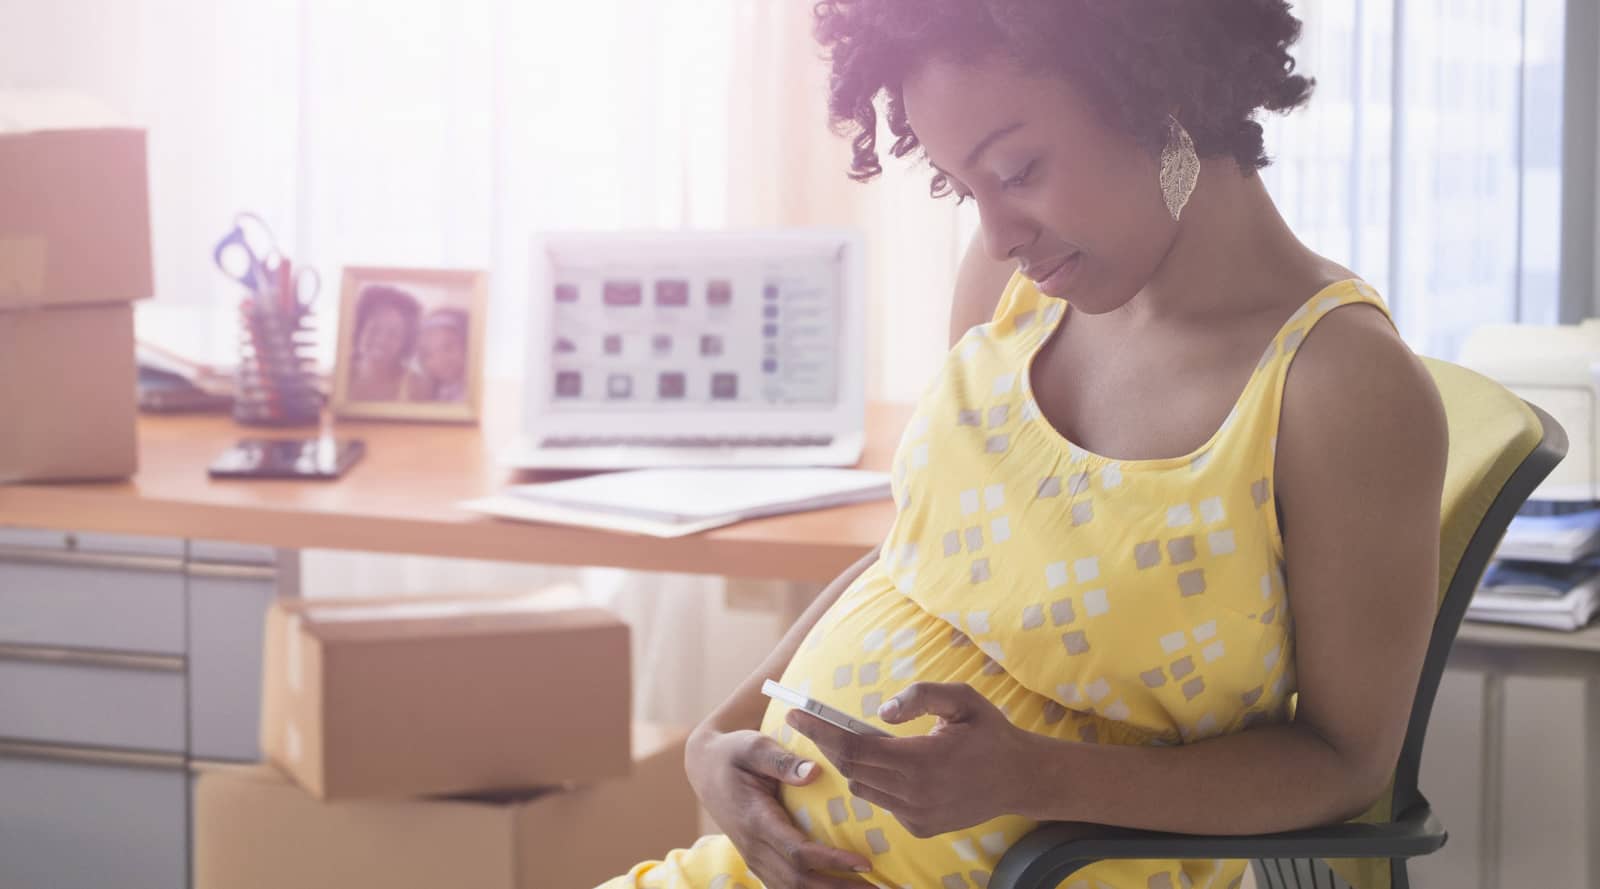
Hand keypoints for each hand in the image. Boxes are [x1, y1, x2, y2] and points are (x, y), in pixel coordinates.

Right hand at [685, 727, 872, 887]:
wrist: (706, 768)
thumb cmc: (733, 753)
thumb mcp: (753, 746)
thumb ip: (781, 761)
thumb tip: (814, 772)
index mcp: (755, 820)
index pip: (797, 852)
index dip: (831, 861)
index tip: (864, 863)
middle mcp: (754, 847)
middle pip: (800, 882)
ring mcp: (755, 859)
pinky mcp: (760, 862)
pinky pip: (787, 887)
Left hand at [787, 681, 1036, 837]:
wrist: (1020, 778)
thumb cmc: (989, 732)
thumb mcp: (963, 699)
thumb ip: (921, 696)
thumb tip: (882, 711)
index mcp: (922, 760)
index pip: (854, 748)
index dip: (821, 731)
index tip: (796, 712)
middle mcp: (916, 794)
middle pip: (852, 769)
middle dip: (829, 744)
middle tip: (815, 721)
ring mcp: (917, 816)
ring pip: (863, 788)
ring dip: (855, 764)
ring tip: (860, 740)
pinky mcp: (920, 828)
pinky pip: (883, 802)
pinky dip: (878, 782)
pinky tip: (894, 766)